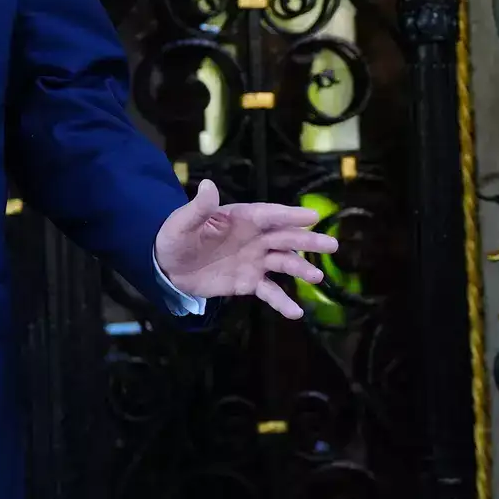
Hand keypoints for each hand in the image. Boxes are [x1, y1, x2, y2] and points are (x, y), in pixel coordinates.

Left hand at [155, 179, 338, 318]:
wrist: (168, 267)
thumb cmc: (176, 238)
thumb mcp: (182, 223)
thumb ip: (198, 208)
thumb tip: (207, 185)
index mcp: (240, 218)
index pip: (268, 214)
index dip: (289, 215)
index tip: (312, 216)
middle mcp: (254, 238)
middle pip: (284, 238)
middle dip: (307, 242)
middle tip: (331, 245)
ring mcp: (255, 261)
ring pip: (283, 264)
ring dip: (301, 270)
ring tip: (317, 277)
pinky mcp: (249, 283)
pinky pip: (270, 292)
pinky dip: (282, 302)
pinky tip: (296, 313)